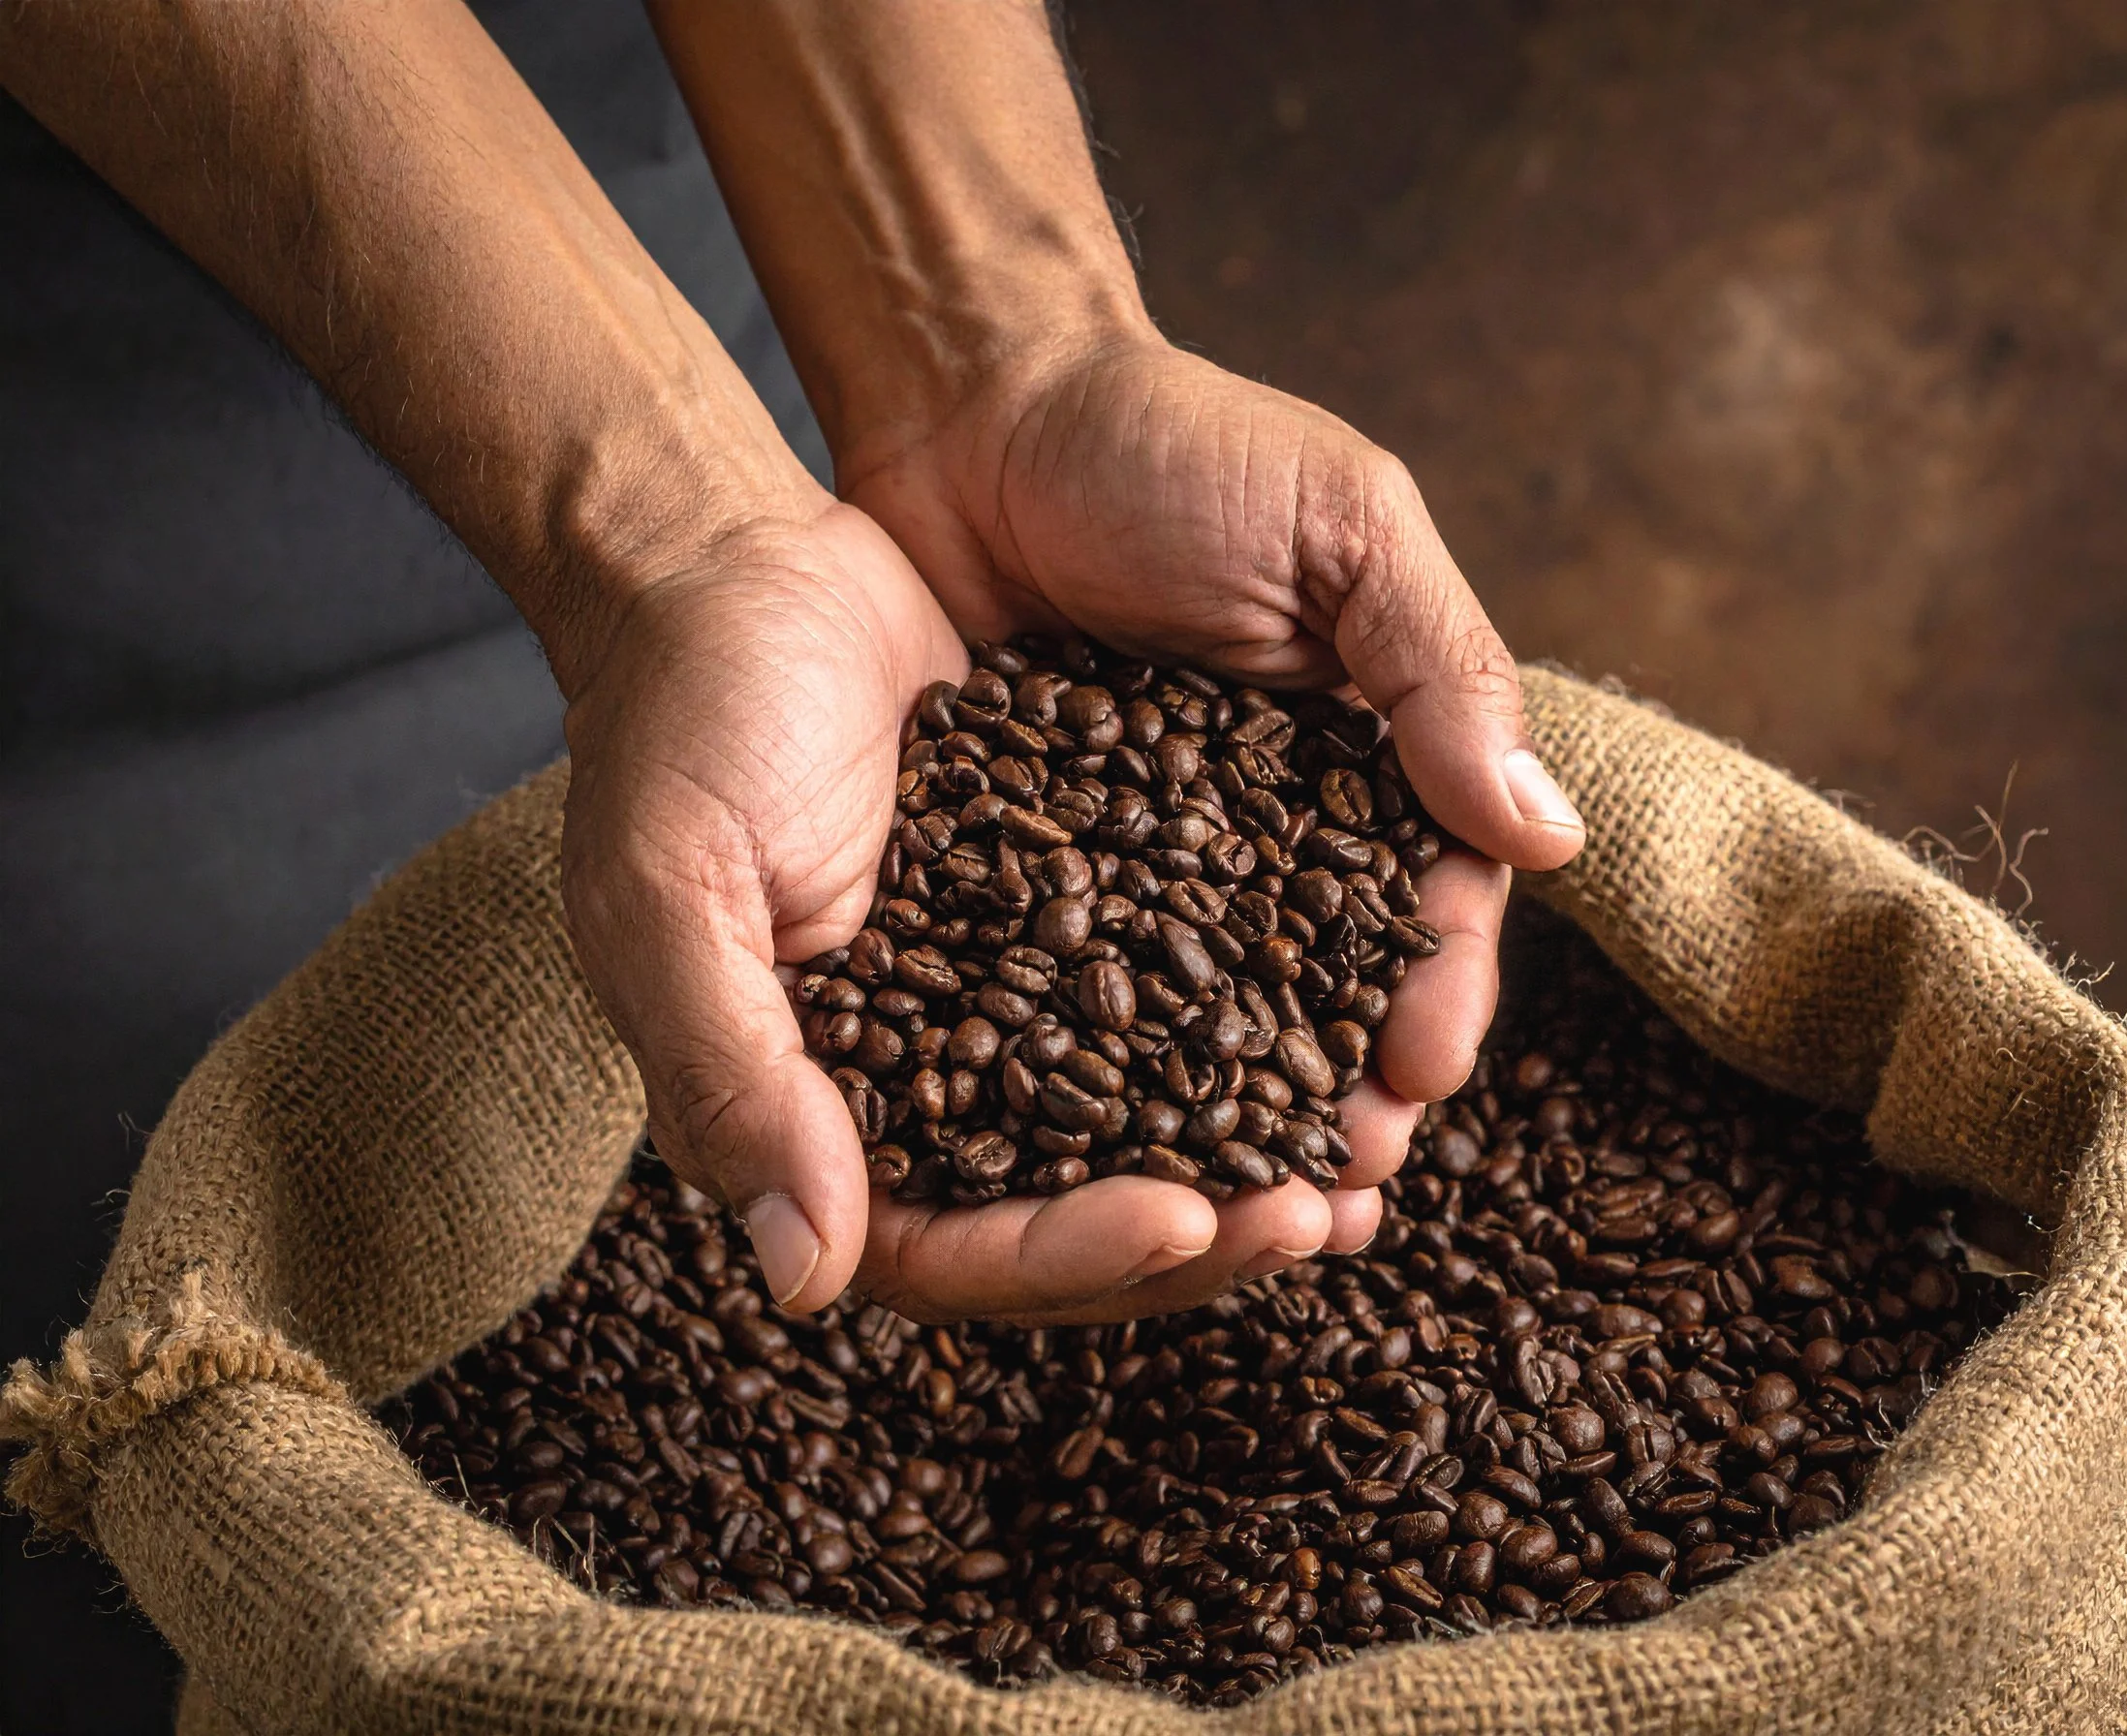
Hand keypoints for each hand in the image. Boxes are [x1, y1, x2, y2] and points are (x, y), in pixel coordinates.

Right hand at [560, 499, 1351, 1322]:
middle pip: (1064, 1216)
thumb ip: (736, 1081)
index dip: (1067, 1253)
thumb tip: (805, 1281)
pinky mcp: (1063, 921)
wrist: (744, 568)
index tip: (1184, 1217)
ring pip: (1134, 1130)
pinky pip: (1164, 1007)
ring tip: (1356, 1164)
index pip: (947, 1250)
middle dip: (1191, 1230)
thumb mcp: (678, 900)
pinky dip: (1246, 1034)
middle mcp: (914, 1086)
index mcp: (808, 1115)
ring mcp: (999, 1007)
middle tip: (1315, 1218)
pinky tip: (1342, 1031)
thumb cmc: (684, 726)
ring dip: (1241, 1157)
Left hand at [842, 333, 1586, 1295]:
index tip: (1418, 1077)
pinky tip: (1086, 1161)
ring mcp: (1134, 876)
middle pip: (1315, 1006)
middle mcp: (1257, 845)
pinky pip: (1055, 1001)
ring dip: (1220, 1135)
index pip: (1420, 913)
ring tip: (1229, 1221)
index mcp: (1361, 771)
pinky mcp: (1015, 886)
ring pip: (1194, 1036)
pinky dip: (1081, 1084)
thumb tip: (1551, 837)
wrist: (978, 406)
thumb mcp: (1341, 524)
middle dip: (1332, 1107)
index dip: (1429, 1001)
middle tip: (1332, 1198)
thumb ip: (1441, 671)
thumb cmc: (1177, 446)